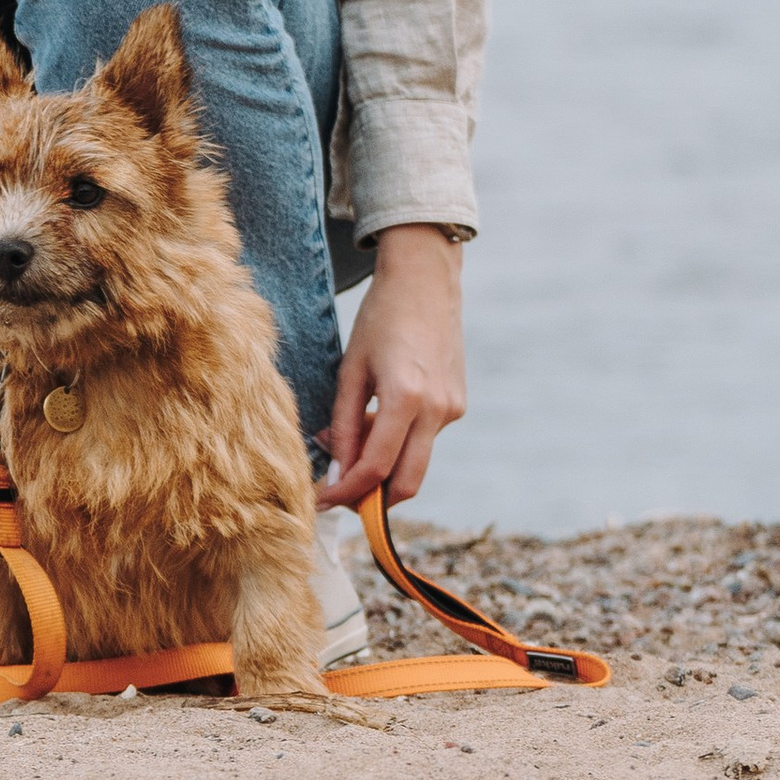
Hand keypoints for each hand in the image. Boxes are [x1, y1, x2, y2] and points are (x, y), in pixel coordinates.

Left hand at [319, 223, 467, 509]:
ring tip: (350, 441)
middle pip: (406, 483)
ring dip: (384, 468)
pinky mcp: (458, 404)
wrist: (425, 280)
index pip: (375, 467)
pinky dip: (400, 443)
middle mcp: (437, 409)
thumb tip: (336, 473)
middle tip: (338, 494)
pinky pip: (426, 439)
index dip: (346, 492)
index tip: (321, 500)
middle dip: (371, 499)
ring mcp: (453, 409)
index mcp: (406, 397)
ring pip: (416, 462)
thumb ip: (344, 425)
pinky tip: (377, 416)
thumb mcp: (351, 369)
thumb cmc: (380, 318)